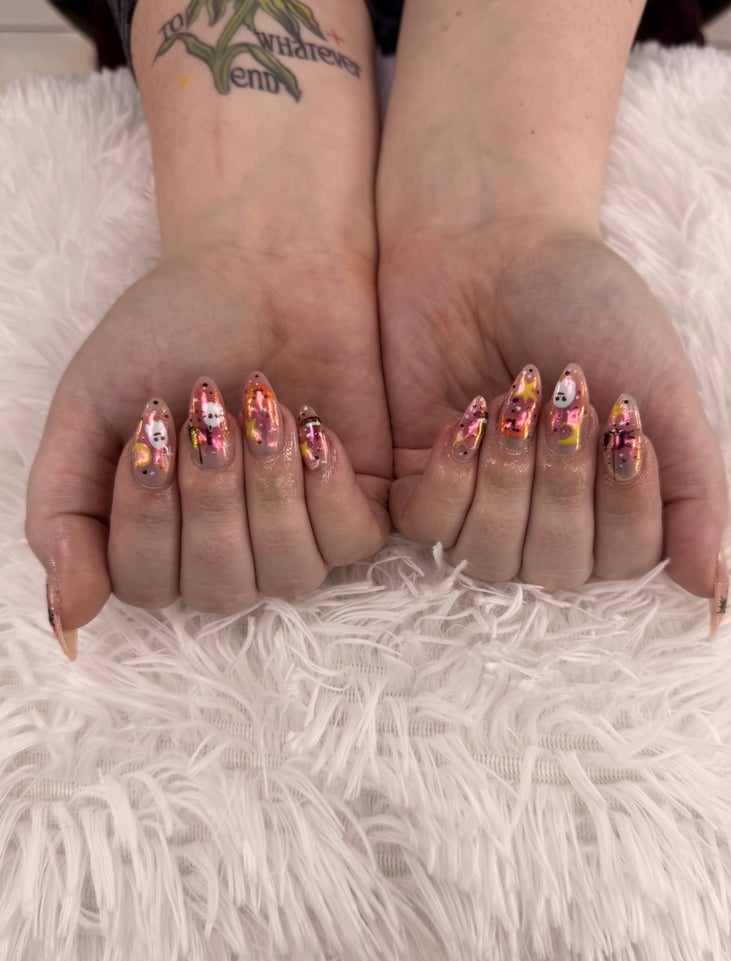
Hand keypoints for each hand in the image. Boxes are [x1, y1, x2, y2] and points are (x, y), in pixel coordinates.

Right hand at [26, 242, 390, 656]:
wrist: (262, 264)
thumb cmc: (169, 330)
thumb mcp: (89, 408)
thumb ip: (61, 510)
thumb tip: (66, 616)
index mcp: (158, 535)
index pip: (147, 584)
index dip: (147, 515)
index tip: (152, 423)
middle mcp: (228, 548)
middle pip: (220, 589)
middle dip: (212, 497)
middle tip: (208, 409)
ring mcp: (296, 532)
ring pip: (288, 576)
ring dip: (269, 490)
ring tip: (265, 407)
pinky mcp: (358, 504)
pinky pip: (350, 543)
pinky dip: (328, 489)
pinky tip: (315, 427)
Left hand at [378, 216, 726, 607]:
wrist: (493, 242)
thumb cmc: (586, 307)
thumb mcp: (662, 389)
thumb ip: (693, 489)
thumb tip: (709, 588)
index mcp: (609, 501)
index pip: (622, 562)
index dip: (624, 502)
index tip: (624, 420)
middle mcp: (543, 515)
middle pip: (555, 568)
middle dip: (563, 483)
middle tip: (567, 401)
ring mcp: (477, 502)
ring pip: (489, 557)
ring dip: (509, 478)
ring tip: (516, 400)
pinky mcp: (415, 480)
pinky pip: (427, 526)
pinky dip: (453, 474)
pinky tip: (468, 415)